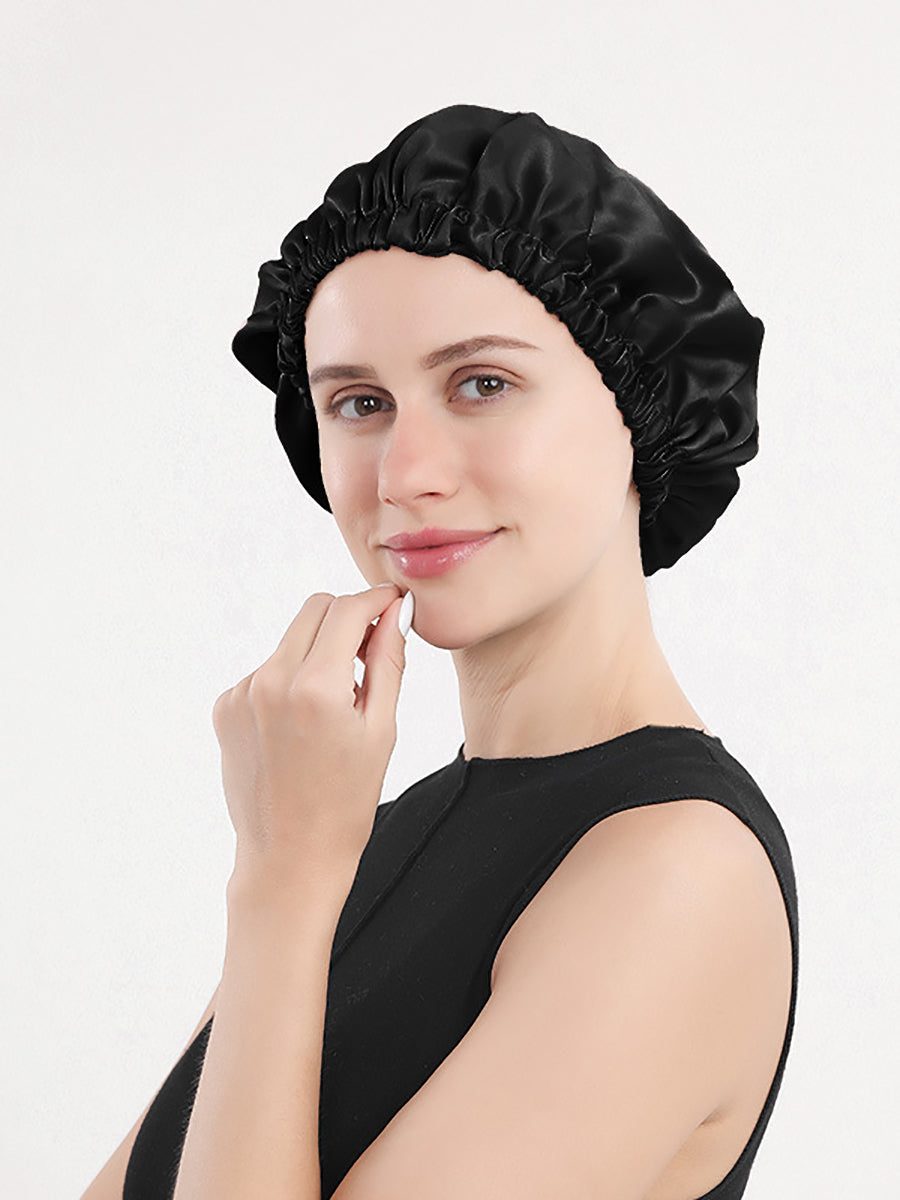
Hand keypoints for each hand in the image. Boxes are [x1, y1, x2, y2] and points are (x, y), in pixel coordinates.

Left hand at [211, 583, 409, 894]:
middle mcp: (270, 682)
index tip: (393, 604)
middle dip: (347, 618)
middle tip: (370, 651)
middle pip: (314, 610)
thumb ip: (388, 661)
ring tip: (334, 708)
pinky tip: (301, 725)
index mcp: (315, 688)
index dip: (376, 601)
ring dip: (317, 653)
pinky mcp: (224, 708)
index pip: (347, 609)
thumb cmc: (346, 803)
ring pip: (290, 640)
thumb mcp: (381, 730)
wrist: (290, 858)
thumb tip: (394, 611)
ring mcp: (241, 694)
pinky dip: (289, 681)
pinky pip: (266, 670)